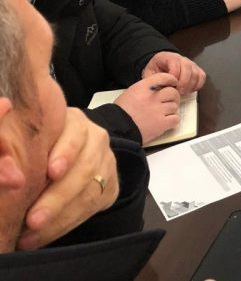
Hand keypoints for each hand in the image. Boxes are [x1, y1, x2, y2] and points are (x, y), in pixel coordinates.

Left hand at [17, 108, 118, 249]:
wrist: (75, 152)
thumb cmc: (43, 145)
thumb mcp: (35, 140)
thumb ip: (23, 151)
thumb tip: (6, 172)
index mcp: (75, 122)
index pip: (75, 135)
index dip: (65, 153)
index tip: (50, 172)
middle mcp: (96, 139)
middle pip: (84, 169)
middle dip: (57, 198)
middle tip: (32, 220)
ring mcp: (107, 162)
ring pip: (90, 192)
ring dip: (59, 217)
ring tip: (32, 234)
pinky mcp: (112, 185)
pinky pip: (93, 207)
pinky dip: (66, 224)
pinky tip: (43, 235)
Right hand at [115, 73, 180, 143]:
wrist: (117, 129)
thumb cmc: (120, 113)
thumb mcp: (129, 94)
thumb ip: (144, 90)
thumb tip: (157, 89)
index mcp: (142, 88)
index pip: (163, 77)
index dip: (171, 79)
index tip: (173, 83)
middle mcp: (152, 97)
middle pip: (173, 92)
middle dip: (174, 97)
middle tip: (170, 101)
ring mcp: (158, 110)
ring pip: (174, 106)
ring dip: (171, 111)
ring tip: (163, 115)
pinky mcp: (161, 123)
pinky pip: (175, 119)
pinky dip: (172, 121)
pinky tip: (166, 123)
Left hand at [142, 51, 205, 94]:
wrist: (160, 66)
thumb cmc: (156, 71)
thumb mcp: (150, 74)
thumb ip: (155, 80)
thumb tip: (161, 88)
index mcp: (168, 57)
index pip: (175, 63)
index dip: (174, 76)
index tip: (170, 85)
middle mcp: (181, 59)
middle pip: (188, 67)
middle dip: (184, 82)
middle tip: (179, 92)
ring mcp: (191, 64)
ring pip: (196, 73)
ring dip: (190, 85)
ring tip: (183, 92)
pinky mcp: (196, 70)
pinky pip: (202, 76)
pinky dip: (197, 85)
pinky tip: (190, 90)